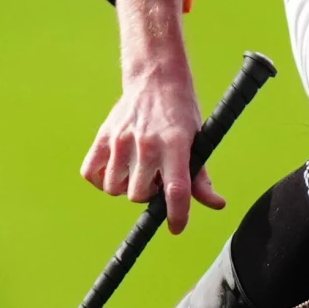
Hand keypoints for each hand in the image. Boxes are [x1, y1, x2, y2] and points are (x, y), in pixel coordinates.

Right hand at [79, 0, 225, 232]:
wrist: (156, 79)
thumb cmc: (181, 113)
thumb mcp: (198, 140)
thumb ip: (201, 176)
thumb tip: (217, 204)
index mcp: (176, 144)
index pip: (177, 190)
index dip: (178, 215)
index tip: (177, 227)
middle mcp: (147, 143)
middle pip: (139, 195)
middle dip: (148, 195)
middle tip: (155, 180)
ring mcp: (121, 139)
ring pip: (114, 188)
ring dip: (125, 188)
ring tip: (137, 172)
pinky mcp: (103, 137)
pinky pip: (91, 174)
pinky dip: (102, 179)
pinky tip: (116, 170)